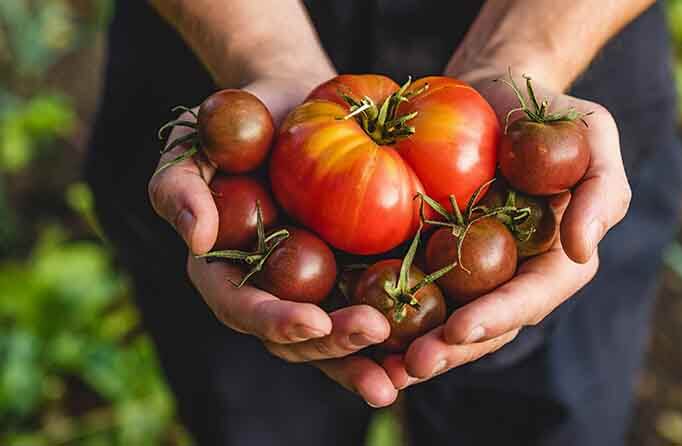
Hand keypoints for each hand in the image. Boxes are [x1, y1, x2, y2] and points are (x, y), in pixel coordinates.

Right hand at [148, 77, 398, 406]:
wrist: (296, 104)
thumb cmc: (237, 121)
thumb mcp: (192, 143)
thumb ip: (177, 188)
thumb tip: (195, 240)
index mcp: (227, 273)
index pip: (243, 308)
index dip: (275, 321)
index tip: (315, 322)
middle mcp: (272, 291)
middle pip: (296, 338)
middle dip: (334, 348)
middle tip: (374, 333)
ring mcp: (315, 287)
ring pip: (337, 339)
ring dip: (368, 360)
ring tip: (406, 372)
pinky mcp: (354, 272)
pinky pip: (374, 306)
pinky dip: (399, 332)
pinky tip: (431, 341)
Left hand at [384, 75, 629, 386]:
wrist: (490, 94)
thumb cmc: (549, 111)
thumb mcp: (592, 133)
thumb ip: (602, 189)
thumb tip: (583, 250)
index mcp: (555, 259)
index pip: (532, 297)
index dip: (500, 316)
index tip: (462, 329)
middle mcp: (512, 276)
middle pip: (485, 325)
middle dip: (451, 350)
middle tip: (413, 365)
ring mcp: (470, 271)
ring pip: (445, 321)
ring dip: (415, 349)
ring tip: (381, 371)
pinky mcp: (431, 256)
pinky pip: (411, 290)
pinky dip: (387, 314)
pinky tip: (357, 330)